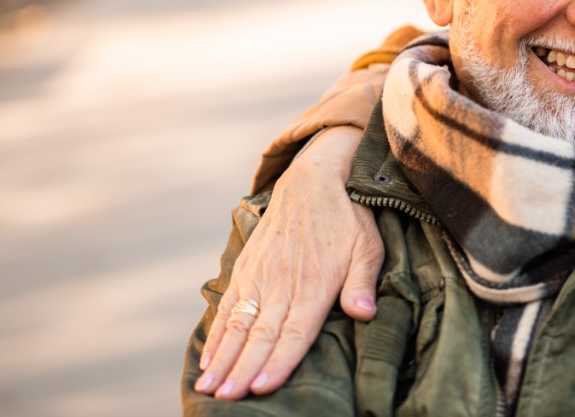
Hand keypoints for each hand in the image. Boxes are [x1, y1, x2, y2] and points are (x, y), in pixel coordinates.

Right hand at [195, 126, 383, 399]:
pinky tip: (207, 358)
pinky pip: (228, 305)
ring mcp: (261, 275)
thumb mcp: (367, 246)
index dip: (278, 362)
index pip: (295, 332)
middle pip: (261, 335)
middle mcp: (283, 283)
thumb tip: (364, 313)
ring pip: (239, 324)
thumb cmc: (348, 218)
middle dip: (242, 369)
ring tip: (208, 387)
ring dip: (222, 357)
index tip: (261, 388)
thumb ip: (362, 282)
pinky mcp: (247, 267)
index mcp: (315, 284)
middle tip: (225, 398)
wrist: (313, 179)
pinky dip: (216, 334)